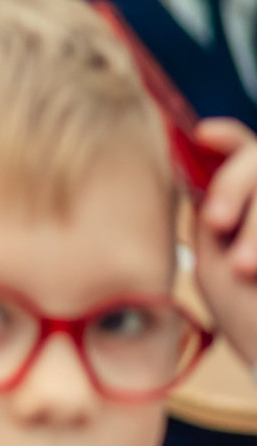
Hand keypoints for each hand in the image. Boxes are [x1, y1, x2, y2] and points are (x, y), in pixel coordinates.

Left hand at [191, 118, 256, 364]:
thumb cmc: (246, 311)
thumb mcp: (216, 255)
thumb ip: (215, 210)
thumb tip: (195, 168)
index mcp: (252, 207)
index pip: (250, 152)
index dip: (230, 138)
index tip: (205, 135)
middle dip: (236, 184)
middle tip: (217, 222)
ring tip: (246, 268)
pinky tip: (255, 270)